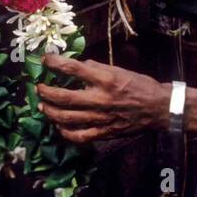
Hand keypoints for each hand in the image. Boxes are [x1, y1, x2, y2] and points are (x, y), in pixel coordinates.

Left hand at [36, 54, 170, 144]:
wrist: (158, 108)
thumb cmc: (139, 85)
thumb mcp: (119, 69)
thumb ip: (96, 68)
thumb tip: (77, 66)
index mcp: (104, 79)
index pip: (72, 68)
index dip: (54, 62)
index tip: (45, 59)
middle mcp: (99, 99)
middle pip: (63, 97)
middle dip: (45, 92)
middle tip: (38, 87)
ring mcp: (100, 118)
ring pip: (66, 118)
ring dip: (49, 112)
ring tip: (42, 106)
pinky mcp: (103, 133)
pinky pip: (78, 136)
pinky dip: (65, 132)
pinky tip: (59, 126)